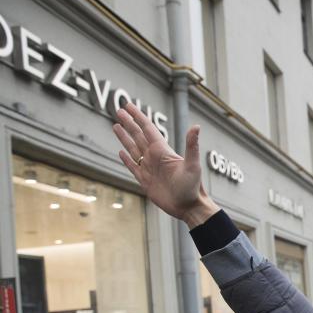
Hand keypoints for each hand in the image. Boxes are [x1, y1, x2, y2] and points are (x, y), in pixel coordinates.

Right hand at [111, 102, 217, 227]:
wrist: (188, 207)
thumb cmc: (193, 187)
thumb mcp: (193, 165)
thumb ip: (192, 146)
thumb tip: (196, 126)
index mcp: (163, 151)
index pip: (148, 129)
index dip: (138, 117)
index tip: (128, 106)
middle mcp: (155, 157)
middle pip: (138, 136)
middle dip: (129, 123)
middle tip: (119, 110)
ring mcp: (150, 169)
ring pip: (133, 149)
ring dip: (125, 138)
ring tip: (116, 126)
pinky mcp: (146, 181)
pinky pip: (133, 167)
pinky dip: (126, 159)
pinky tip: (121, 152)